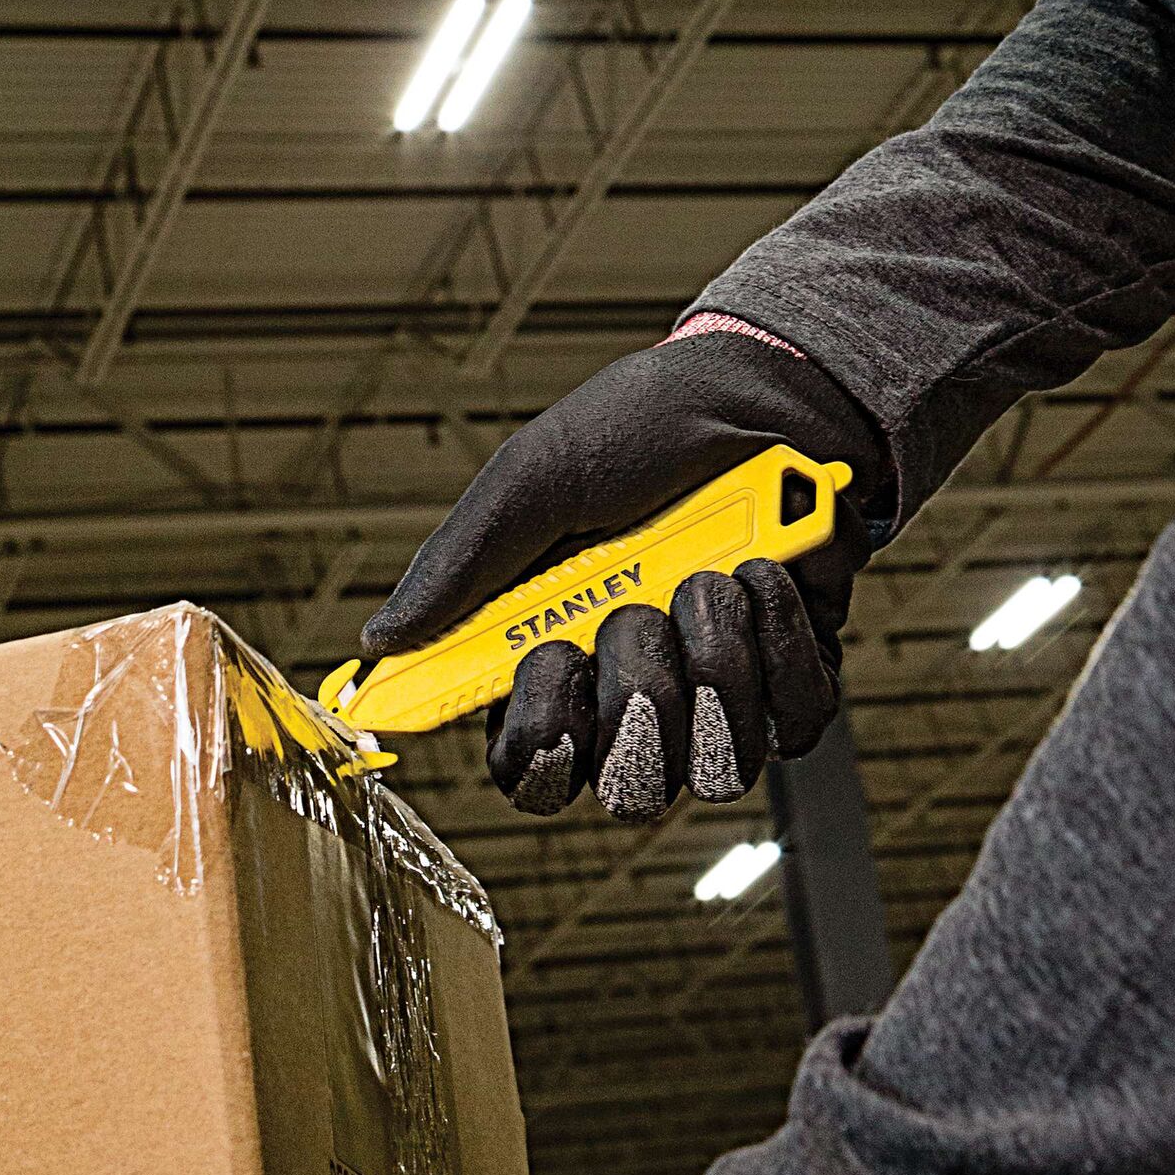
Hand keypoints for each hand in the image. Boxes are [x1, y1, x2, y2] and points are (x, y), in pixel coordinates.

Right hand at [363, 314, 886, 819]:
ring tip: (711, 577)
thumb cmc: (643, 429)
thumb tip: (380, 642)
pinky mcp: (793, 686)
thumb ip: (458, 567)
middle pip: (627, 785)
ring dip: (715, 658)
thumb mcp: (531, 481)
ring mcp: (716, 701)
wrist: (764, 389)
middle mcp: (631, 699)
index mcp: (551, 664)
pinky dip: (780, 638)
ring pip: (717, 766)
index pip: (530, 769)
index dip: (540, 744)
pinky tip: (765, 575)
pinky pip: (794, 721)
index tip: (550, 661)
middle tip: (637, 607)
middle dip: (639, 691)